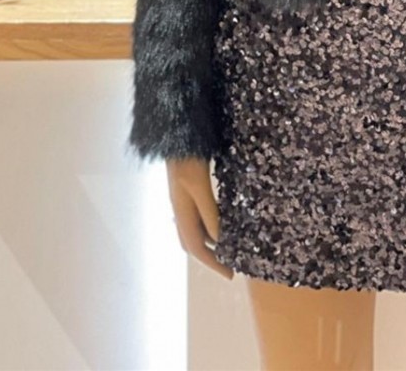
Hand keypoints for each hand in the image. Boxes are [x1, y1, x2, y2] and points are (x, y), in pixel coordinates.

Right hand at [167, 157, 233, 280]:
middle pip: (192, 242)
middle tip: (230, 265)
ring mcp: (181, 197)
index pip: (196, 246)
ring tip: (228, 247)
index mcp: (182, 210)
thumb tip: (219, 239)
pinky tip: (219, 222)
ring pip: (193, 230)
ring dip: (209, 242)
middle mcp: (180, 208)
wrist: (175, 131)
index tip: (231, 274)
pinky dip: (207, 226)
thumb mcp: (200, 184)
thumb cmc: (187, 156)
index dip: (212, 262)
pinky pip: (195, 216)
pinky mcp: (187, 187)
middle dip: (210, 257)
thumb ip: (209, 210)